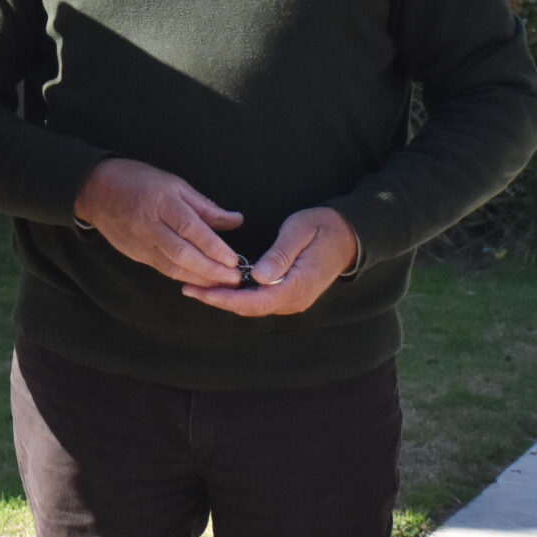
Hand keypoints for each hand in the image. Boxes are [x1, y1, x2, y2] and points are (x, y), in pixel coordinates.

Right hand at [72, 158, 245, 288]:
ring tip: (222, 285)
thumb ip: (204, 206)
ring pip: (173, 267)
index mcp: (161, 201)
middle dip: (211, 270)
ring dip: (200, 279)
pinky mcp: (137, 254)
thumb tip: (235, 220)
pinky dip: (184, 277)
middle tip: (235, 279)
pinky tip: (201, 281)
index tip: (233, 259)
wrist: (96, 191)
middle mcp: (150, 225)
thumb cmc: (139, 181)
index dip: (214, 247)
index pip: (191, 229)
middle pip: (183, 253)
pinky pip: (164, 269)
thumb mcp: (174, 184)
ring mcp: (141, 242)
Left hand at [183, 206, 357, 317]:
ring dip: (225, 298)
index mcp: (297, 286)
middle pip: (249, 308)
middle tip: (188, 288)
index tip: (201, 291)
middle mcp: (294, 300)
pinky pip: (259, 300)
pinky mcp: (289, 294)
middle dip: (218, 300)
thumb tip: (259, 277)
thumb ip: (280, 255)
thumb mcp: (299, 233)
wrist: (348, 235)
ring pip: (252, 306)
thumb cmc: (323, 228)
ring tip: (197, 287)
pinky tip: (220, 286)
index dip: (225, 299)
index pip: (255, 302)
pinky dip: (237, 295)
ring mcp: (292, 300)